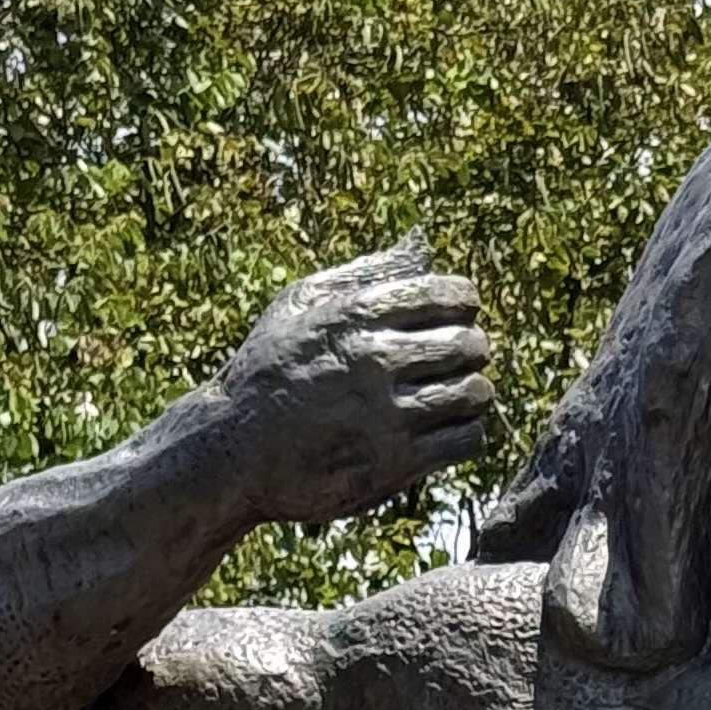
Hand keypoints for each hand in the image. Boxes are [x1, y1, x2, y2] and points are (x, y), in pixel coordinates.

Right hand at [213, 241, 491, 526]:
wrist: (236, 448)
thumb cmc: (270, 367)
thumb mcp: (300, 304)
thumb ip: (365, 274)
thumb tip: (421, 245)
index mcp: (354, 314)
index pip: (445, 294)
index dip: (464, 301)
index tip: (460, 312)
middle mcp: (375, 361)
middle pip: (467, 343)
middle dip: (472, 346)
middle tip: (461, 356)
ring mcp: (388, 415)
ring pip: (473, 393)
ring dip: (474, 391)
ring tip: (456, 393)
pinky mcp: (397, 463)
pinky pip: (466, 440)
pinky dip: (468, 432)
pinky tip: (448, 427)